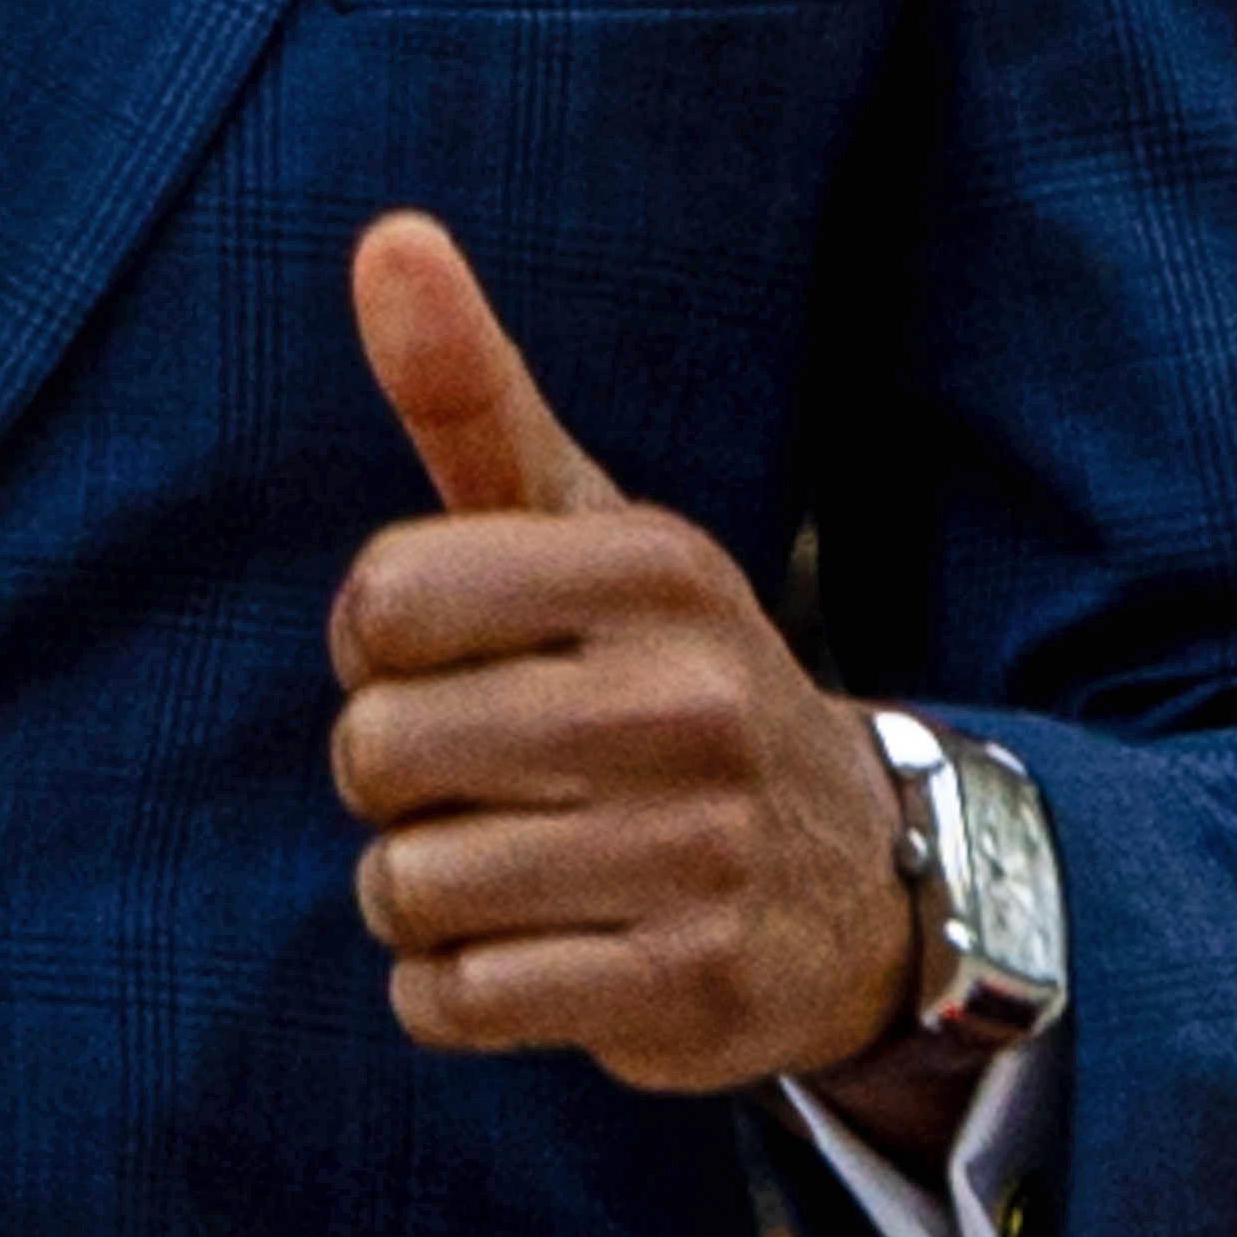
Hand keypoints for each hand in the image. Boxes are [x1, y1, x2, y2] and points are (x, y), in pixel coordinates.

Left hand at [328, 210, 924, 1112]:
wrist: (861, 878)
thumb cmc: (658, 674)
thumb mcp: (583, 527)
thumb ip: (469, 391)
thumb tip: (386, 235)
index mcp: (651, 566)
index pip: (384, 597)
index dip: (374, 645)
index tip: (439, 658)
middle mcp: (686, 700)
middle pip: (377, 752)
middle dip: (390, 780)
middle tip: (480, 776)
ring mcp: (696, 854)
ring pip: (407, 886)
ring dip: (419, 894)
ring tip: (507, 864)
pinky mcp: (687, 991)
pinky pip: (459, 1001)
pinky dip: (454, 990)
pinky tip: (529, 952)